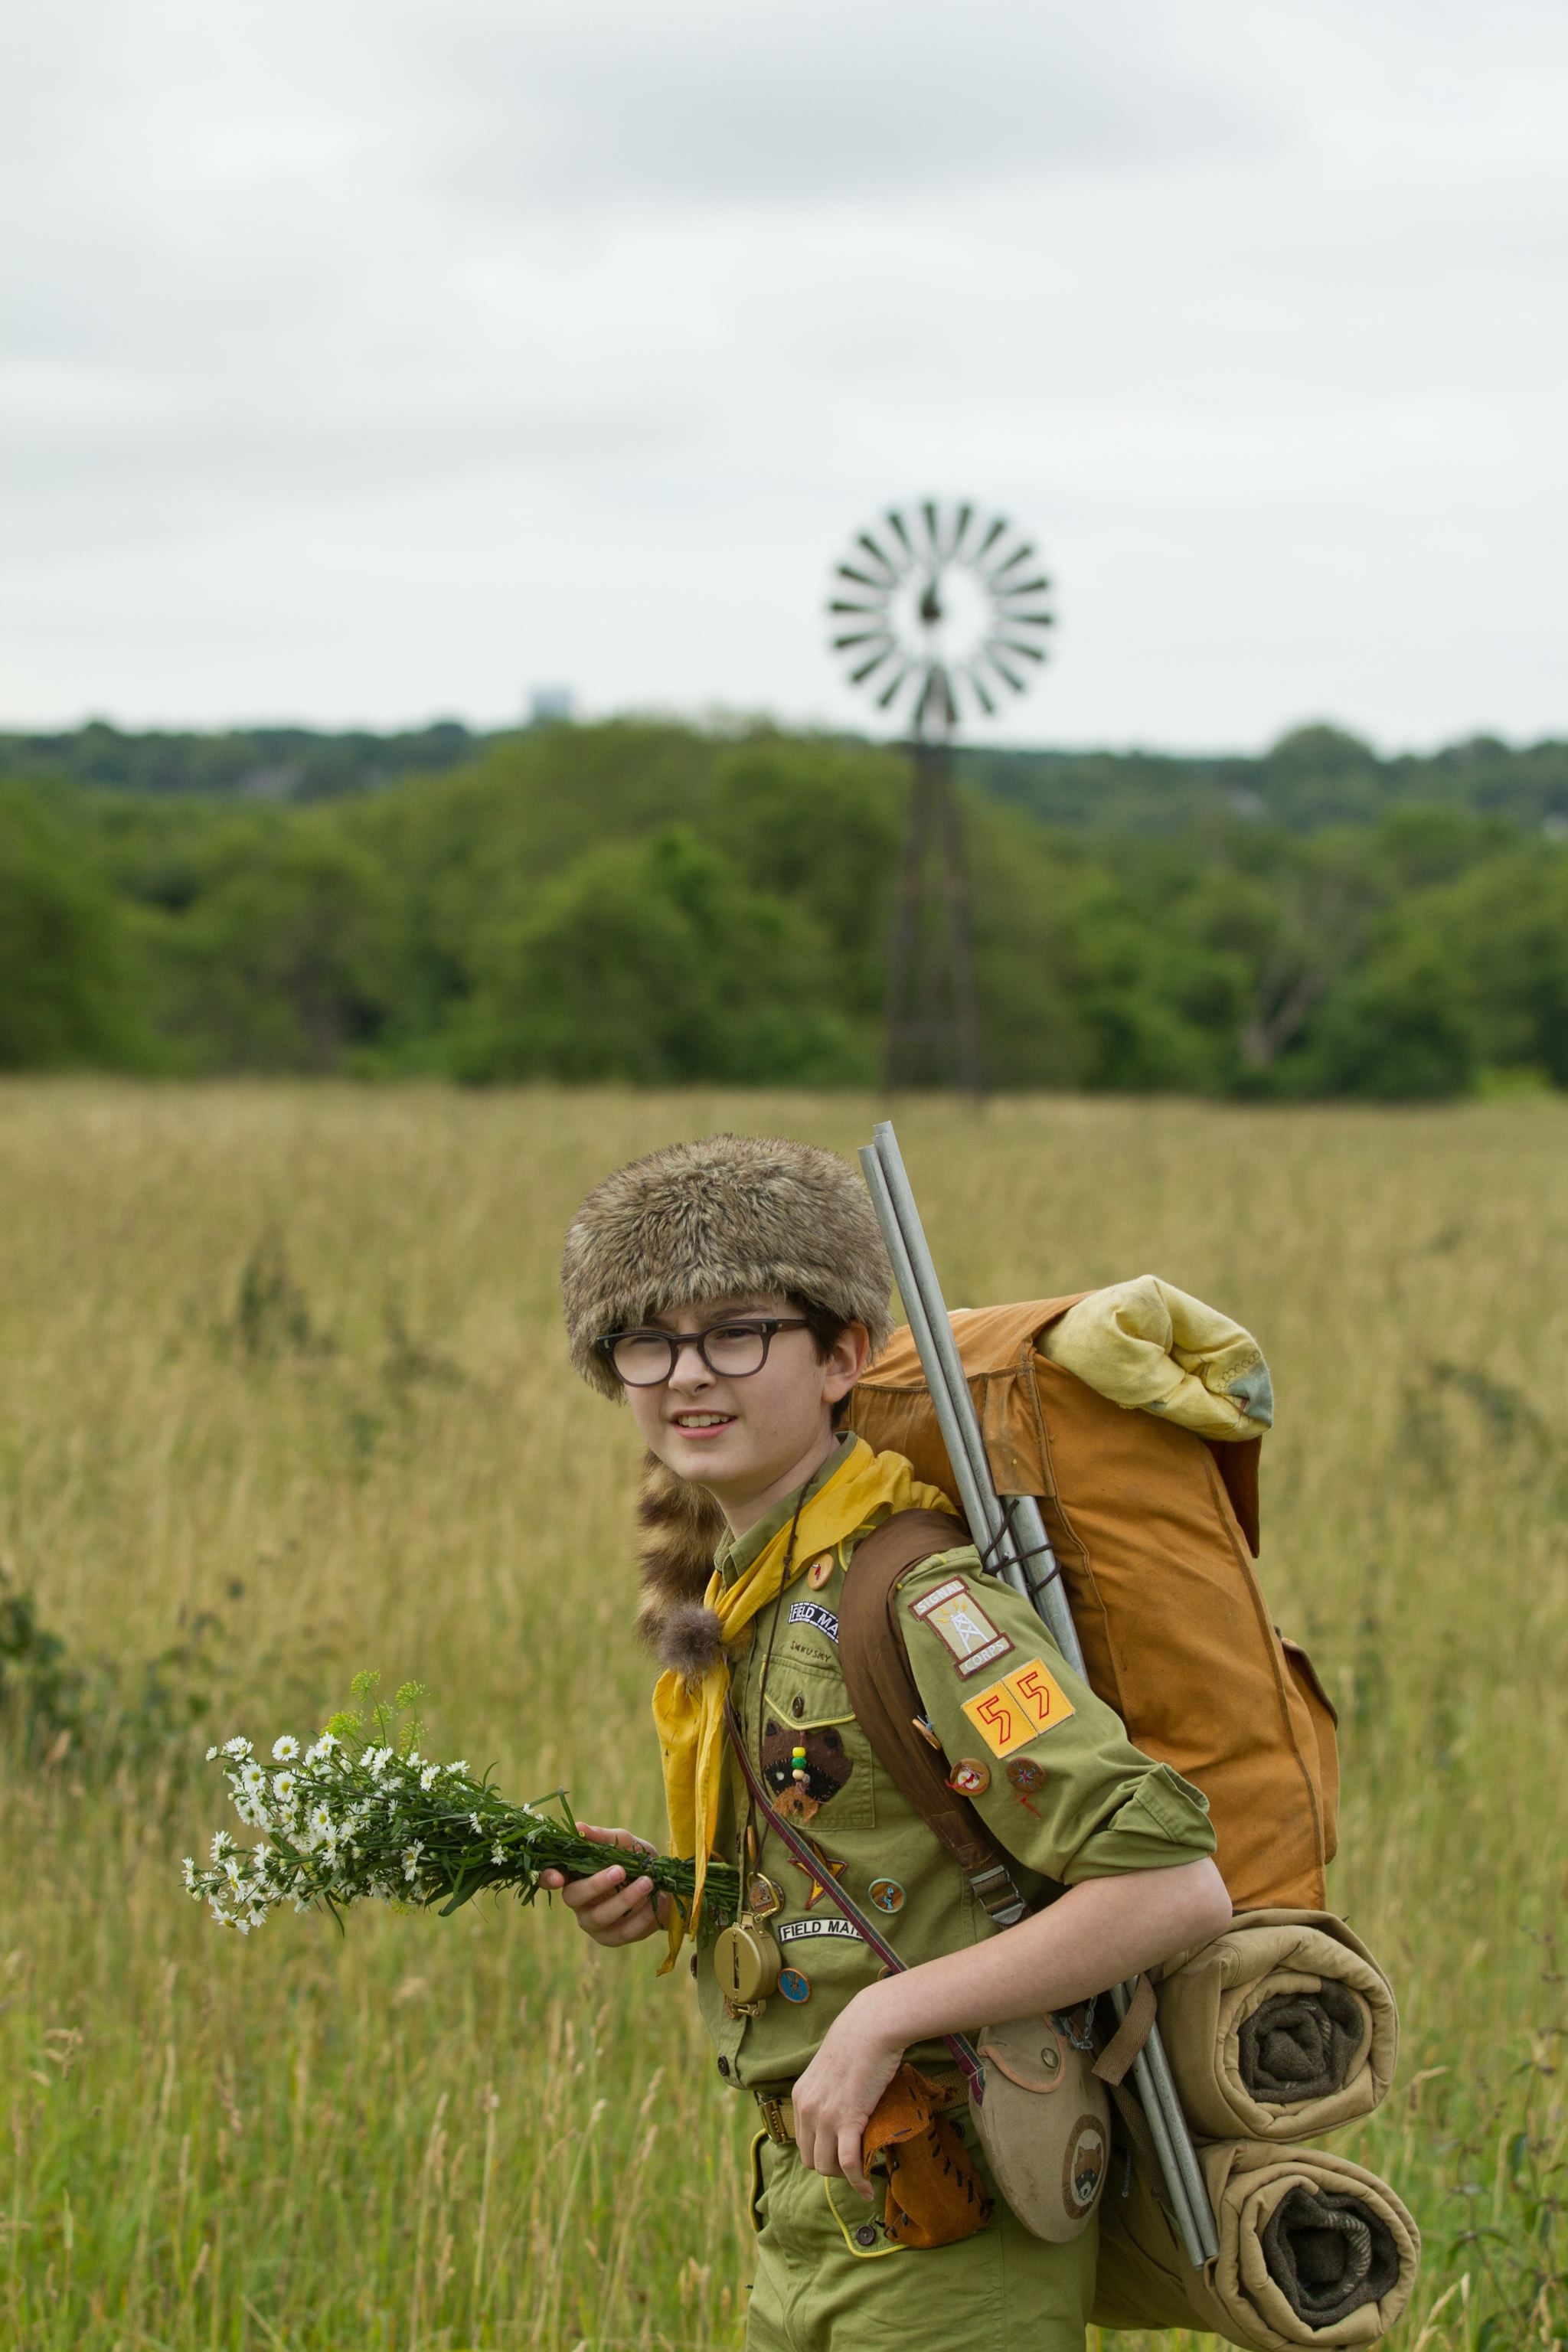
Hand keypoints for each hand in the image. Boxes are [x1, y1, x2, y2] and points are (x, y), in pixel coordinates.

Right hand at [537, 1823, 670, 1947]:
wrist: (669, 1888)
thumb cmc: (639, 1863)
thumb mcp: (626, 1845)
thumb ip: (604, 1838)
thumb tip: (580, 1827)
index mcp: (575, 1875)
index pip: (549, 1878)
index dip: (548, 1878)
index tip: (558, 1877)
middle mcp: (578, 1901)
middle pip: (574, 1897)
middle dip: (597, 1884)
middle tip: (620, 1870)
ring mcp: (593, 1923)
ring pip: (600, 1916)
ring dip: (625, 1899)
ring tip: (648, 1882)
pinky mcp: (611, 1938)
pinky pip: (623, 1932)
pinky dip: (642, 1916)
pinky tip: (656, 1899)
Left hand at [788, 1986, 903, 2199]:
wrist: (871, 2027)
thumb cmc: (858, 2043)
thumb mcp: (831, 2070)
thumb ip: (829, 2093)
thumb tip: (843, 2109)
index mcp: (800, 2097)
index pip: (802, 2142)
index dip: (822, 2154)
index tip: (841, 2156)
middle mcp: (806, 2109)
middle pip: (810, 2160)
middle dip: (831, 2169)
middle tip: (854, 2165)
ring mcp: (824, 2116)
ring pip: (826, 2167)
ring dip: (843, 2177)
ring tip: (861, 2175)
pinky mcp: (847, 2119)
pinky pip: (847, 2163)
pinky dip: (857, 2181)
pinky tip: (867, 2189)